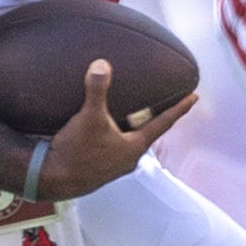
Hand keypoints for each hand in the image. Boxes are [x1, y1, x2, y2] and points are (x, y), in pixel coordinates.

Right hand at [33, 62, 198, 200]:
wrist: (52, 179)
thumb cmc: (76, 152)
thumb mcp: (89, 117)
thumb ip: (97, 90)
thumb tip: (102, 65)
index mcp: (134, 147)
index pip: (163, 123)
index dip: (179, 109)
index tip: (194, 98)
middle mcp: (127, 159)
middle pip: (147, 133)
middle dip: (154, 118)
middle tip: (161, 103)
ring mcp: (113, 166)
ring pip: (129, 142)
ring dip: (131, 128)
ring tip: (130, 114)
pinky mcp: (97, 168)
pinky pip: (112, 147)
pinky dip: (114, 136)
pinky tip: (103, 130)